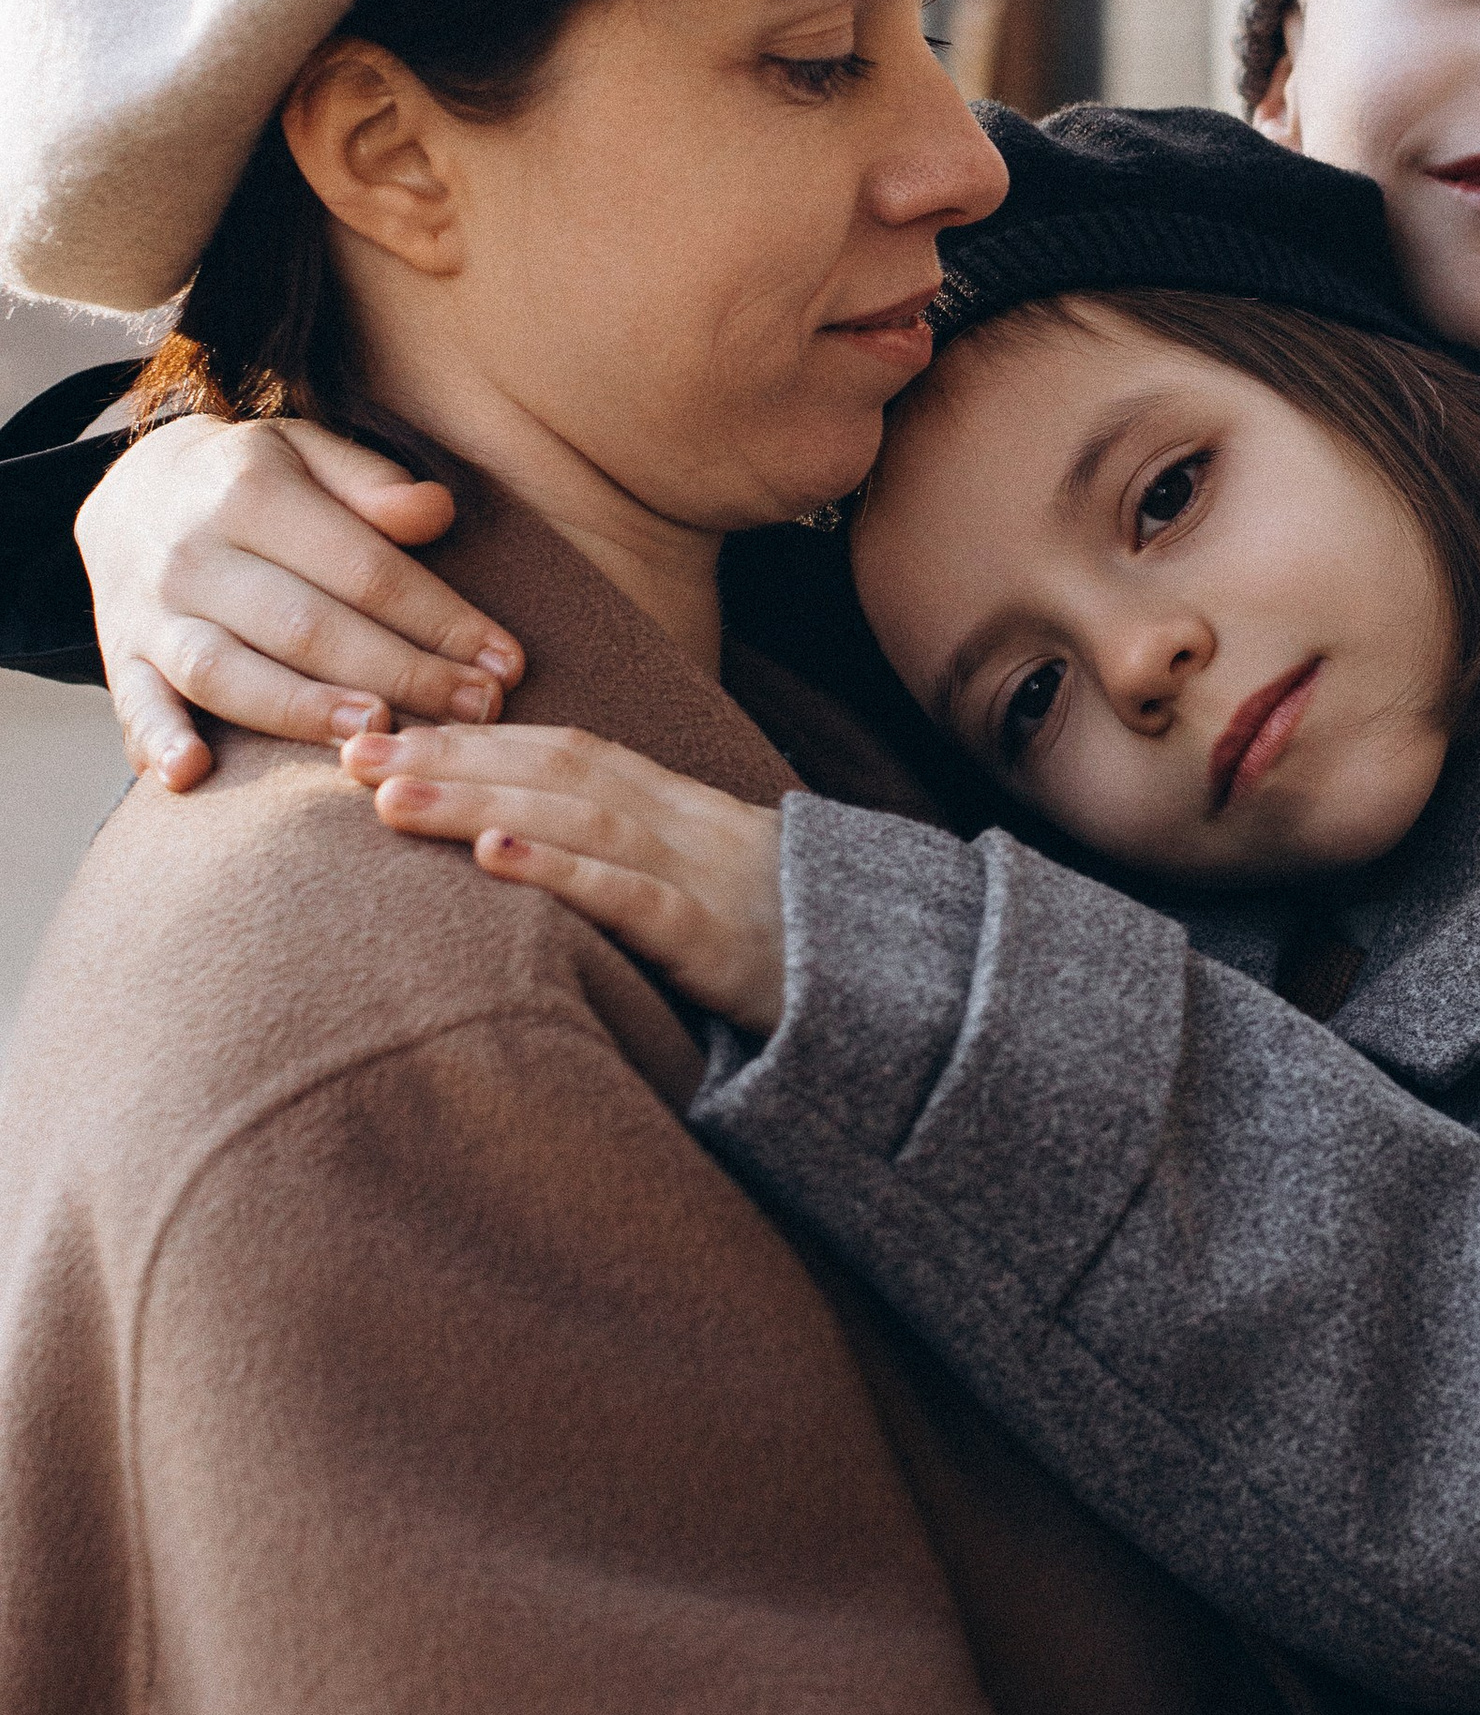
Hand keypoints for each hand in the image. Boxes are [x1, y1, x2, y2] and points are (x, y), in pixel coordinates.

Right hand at [75, 413, 523, 791]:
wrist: (134, 495)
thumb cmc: (255, 482)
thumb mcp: (307, 451)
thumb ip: (371, 481)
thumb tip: (435, 512)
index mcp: (251, 490)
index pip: (364, 568)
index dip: (439, 619)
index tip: (504, 662)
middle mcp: (194, 552)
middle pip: (306, 625)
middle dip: (399, 674)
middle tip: (475, 713)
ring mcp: (152, 611)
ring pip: (226, 671)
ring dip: (299, 710)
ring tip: (373, 737)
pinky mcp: (122, 657)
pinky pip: (135, 704)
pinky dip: (157, 739)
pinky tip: (194, 774)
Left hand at [345, 722, 786, 1032]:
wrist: (897, 983)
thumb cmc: (784, 939)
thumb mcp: (702, 882)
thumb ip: (626, 855)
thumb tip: (528, 843)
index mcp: (674, 805)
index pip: (559, 750)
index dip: (468, 737)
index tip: (379, 731)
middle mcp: (682, 822)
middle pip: (553, 769)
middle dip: (446, 757)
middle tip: (347, 753)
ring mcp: (700, 874)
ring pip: (577, 818)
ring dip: (477, 801)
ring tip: (389, 797)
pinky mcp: (713, 938)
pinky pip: (631, 896)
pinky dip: (560, 870)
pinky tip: (493, 856)